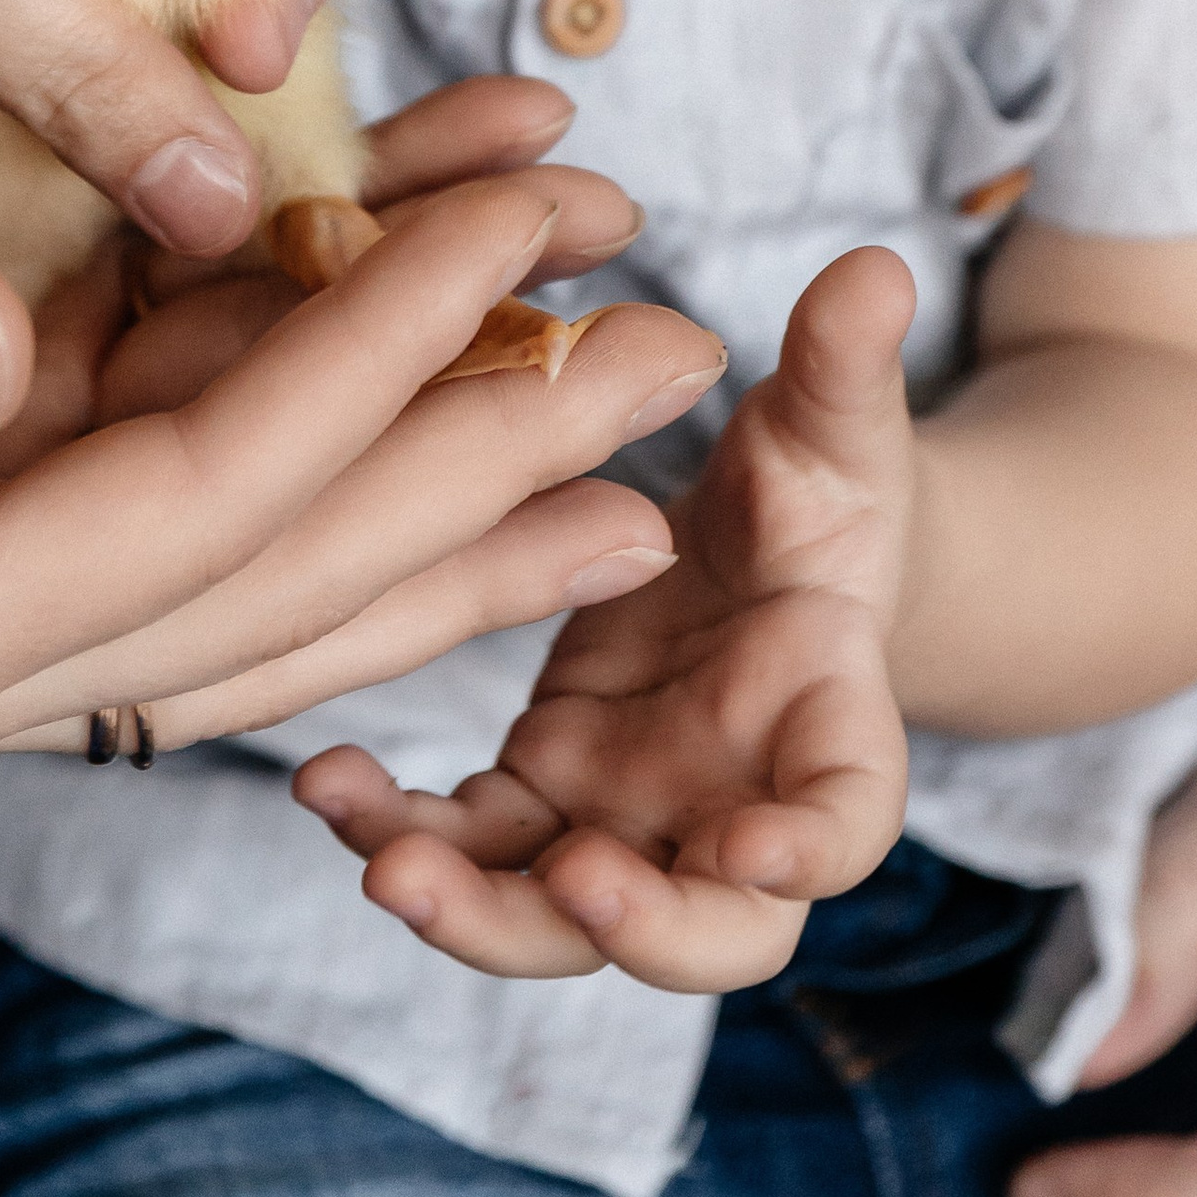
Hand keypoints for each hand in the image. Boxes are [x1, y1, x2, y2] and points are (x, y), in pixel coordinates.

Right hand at [0, 175, 715, 1172]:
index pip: (208, 511)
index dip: (377, 376)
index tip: (525, 248)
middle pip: (287, 548)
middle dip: (489, 446)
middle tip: (687, 354)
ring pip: (245, 500)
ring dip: (424, 408)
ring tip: (600, 325)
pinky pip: (138, 434)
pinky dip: (271, 358)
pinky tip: (374, 302)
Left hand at [295, 243, 914, 993]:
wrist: (759, 544)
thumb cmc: (817, 488)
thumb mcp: (829, 423)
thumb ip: (843, 365)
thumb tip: (875, 269)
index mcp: (824, 723)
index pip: (844, 817)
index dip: (807, 851)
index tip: (754, 850)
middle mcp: (729, 802)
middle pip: (707, 926)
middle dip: (636, 924)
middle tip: (566, 885)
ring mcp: (629, 812)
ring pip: (562, 915)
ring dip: (479, 910)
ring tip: (385, 861)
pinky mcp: (542, 793)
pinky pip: (472, 843)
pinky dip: (400, 833)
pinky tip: (322, 785)